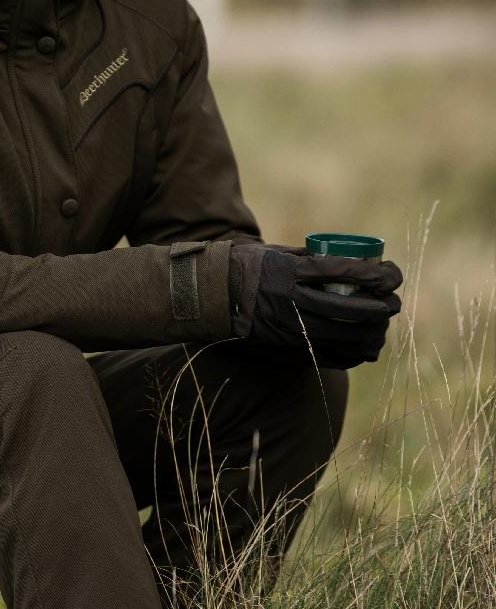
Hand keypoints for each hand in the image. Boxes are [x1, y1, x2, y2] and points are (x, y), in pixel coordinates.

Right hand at [229, 244, 402, 368]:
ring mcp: (292, 327)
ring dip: (372, 332)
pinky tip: (364, 347)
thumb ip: (311, 258)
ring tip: (382, 326)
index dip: (378, 276)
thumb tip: (349, 262)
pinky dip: (354, 353)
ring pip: (345, 335)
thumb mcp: (279, 252)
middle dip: (383, 307)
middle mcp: (294, 301)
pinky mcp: (289, 346)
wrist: (214, 296)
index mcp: (292, 272)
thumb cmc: (247, 267)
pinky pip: (330, 356)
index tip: (394, 274)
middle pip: (351, 309)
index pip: (346, 273)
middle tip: (395, 302)